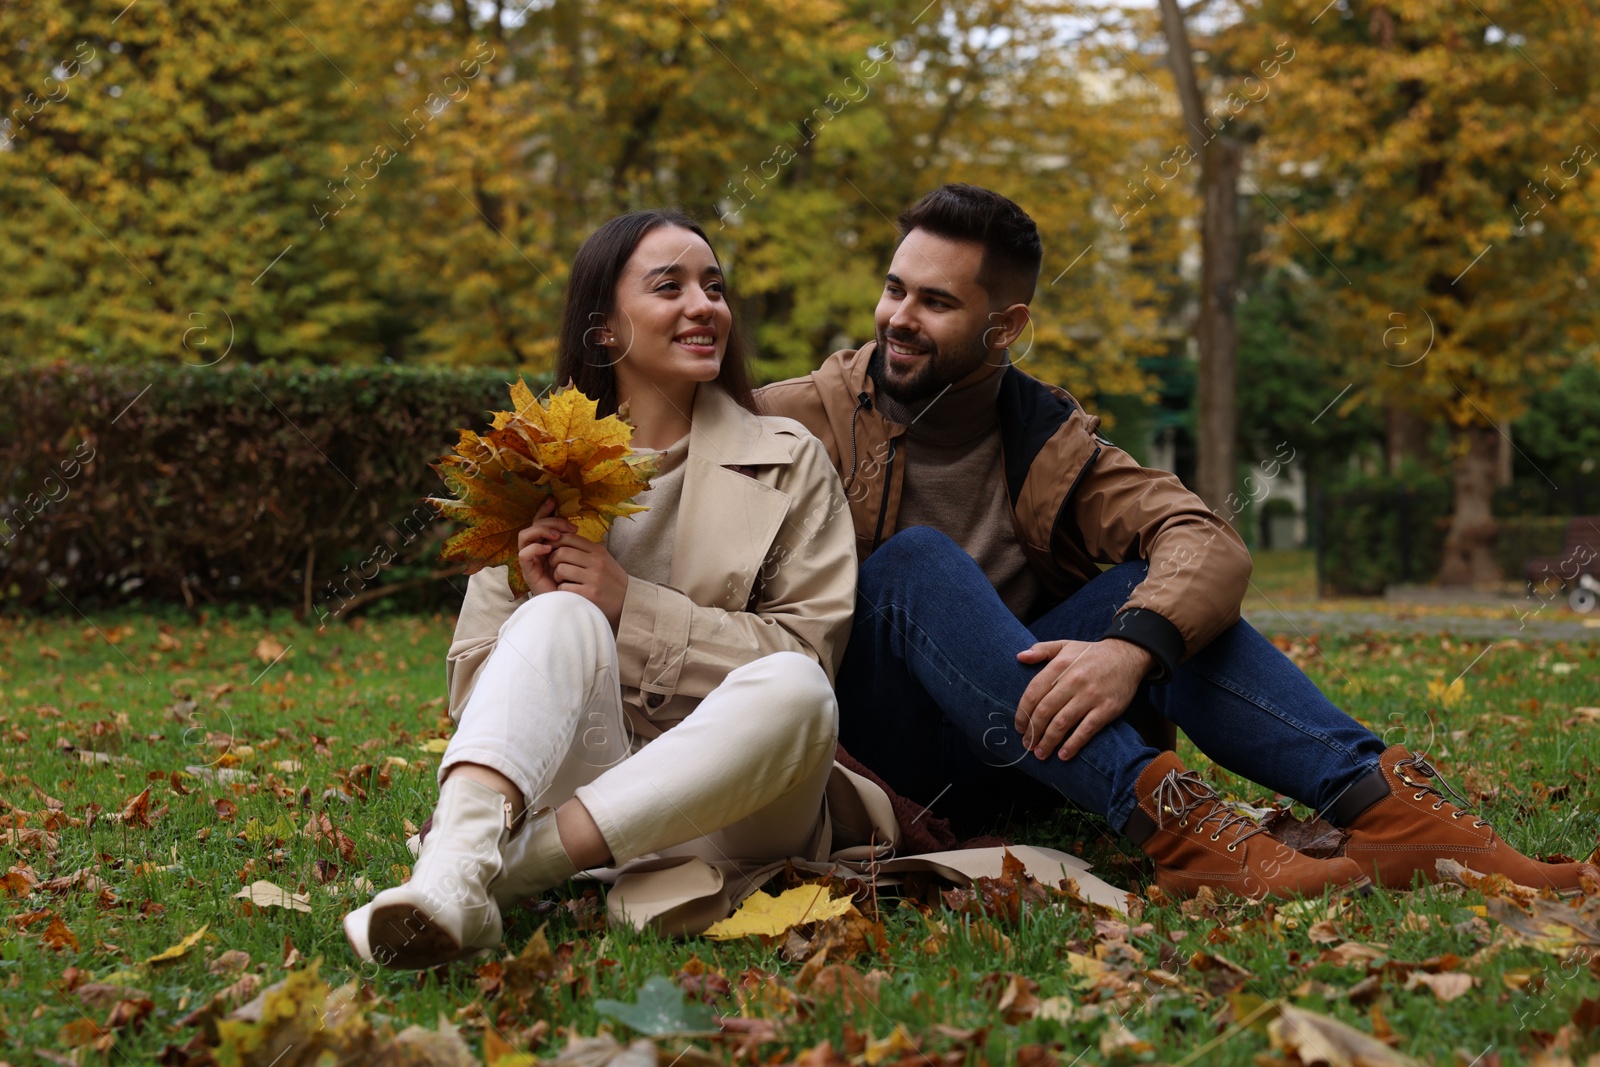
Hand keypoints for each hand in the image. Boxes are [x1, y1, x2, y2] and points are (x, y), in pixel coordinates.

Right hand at [516, 497, 568, 595]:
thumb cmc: (576, 577)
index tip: (553, 500)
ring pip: (524, 536)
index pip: (540, 521)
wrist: (575, 600)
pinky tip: (549, 549)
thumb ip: (571, 539)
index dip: (544, 509)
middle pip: (533, 525)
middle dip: (550, 521)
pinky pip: (523, 554)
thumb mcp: (575, 554)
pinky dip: (535, 548)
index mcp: (546, 542)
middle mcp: (535, 549)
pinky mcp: (528, 572)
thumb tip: (574, 524)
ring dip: (541, 531)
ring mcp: (530, 560)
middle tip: (569, 527)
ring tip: (558, 537)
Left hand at [546, 532, 628, 631]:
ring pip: (561, 569)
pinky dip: (562, 590)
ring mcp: (594, 578)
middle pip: (562, 552)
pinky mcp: (590, 595)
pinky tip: (569, 592)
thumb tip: (560, 538)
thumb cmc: (610, 579)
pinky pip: (564, 588)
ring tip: (563, 581)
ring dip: (557, 576)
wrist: (628, 601)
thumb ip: (585, 550)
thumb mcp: (603, 559)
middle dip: (553, 560)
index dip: (556, 543)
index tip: (554, 551)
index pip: (569, 538)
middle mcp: (597, 562)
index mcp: (598, 551)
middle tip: (555, 568)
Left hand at [1013, 638, 1153, 760]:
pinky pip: (1086, 730)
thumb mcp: (1065, 645)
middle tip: (1027, 744)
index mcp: (1059, 666)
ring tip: (1040, 753)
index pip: (1033, 693)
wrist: (1127, 655)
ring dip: (1048, 741)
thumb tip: (1019, 657)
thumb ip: (1041, 650)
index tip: (1019, 727)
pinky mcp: (1107, 708)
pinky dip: (1073, 744)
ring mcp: (1090, 696)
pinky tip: (1064, 754)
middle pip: (1045, 711)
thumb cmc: (1091, 654)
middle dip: (1033, 731)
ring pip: (1062, 723)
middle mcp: (1073, 681)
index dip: (1023, 713)